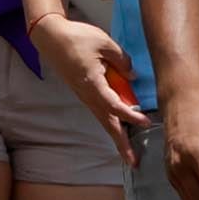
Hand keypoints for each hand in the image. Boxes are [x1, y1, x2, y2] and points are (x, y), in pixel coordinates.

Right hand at [29, 12, 147, 164]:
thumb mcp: (105, 44)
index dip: (132, 115)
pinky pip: (101, 110)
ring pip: (104, 119)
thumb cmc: (77, 38)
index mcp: (93, 84)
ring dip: (117, 135)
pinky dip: (112, 121)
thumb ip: (122, 60)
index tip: (146, 122)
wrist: (52, 37)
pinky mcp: (85, 92)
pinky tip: (121, 127)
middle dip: (121, 143)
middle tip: (133, 161)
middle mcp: (88, 95)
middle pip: (108, 123)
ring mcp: (85, 96)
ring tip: (128, 152)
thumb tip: (132, 76)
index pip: (115, 106)